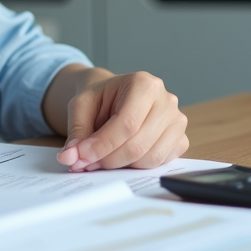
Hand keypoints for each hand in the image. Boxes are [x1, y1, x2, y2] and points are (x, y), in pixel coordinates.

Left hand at [48, 66, 188, 171]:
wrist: (114, 96)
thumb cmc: (101, 98)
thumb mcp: (81, 106)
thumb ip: (77, 131)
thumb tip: (70, 157)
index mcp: (144, 84)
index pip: (126, 124)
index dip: (102, 145)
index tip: (80, 157)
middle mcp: (166, 100)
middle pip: (138, 144)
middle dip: (108, 159)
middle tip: (86, 163)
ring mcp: (177, 121)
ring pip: (150, 157)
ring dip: (121, 165)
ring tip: (101, 159)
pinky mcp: (180, 139)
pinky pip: (160, 163)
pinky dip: (138, 166)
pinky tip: (121, 156)